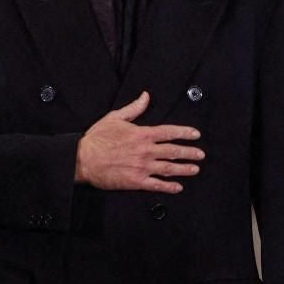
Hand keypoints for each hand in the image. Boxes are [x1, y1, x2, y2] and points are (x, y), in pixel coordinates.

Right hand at [74, 92, 202, 193]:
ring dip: (184, 169)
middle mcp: (145, 151)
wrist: (82, 159)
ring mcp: (142, 167)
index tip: (196, 134)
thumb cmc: (97, 138)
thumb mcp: (115, 117)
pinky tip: (178, 187)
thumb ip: (134, 108)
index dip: (185, 133)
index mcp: (142, 134)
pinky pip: (157, 185)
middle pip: (174, 151)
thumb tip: (146, 96)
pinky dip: (169, 187)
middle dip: (190, 152)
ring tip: (195, 169)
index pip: (169, 132)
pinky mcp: (136, 181)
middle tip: (200, 154)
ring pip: (169, 168)